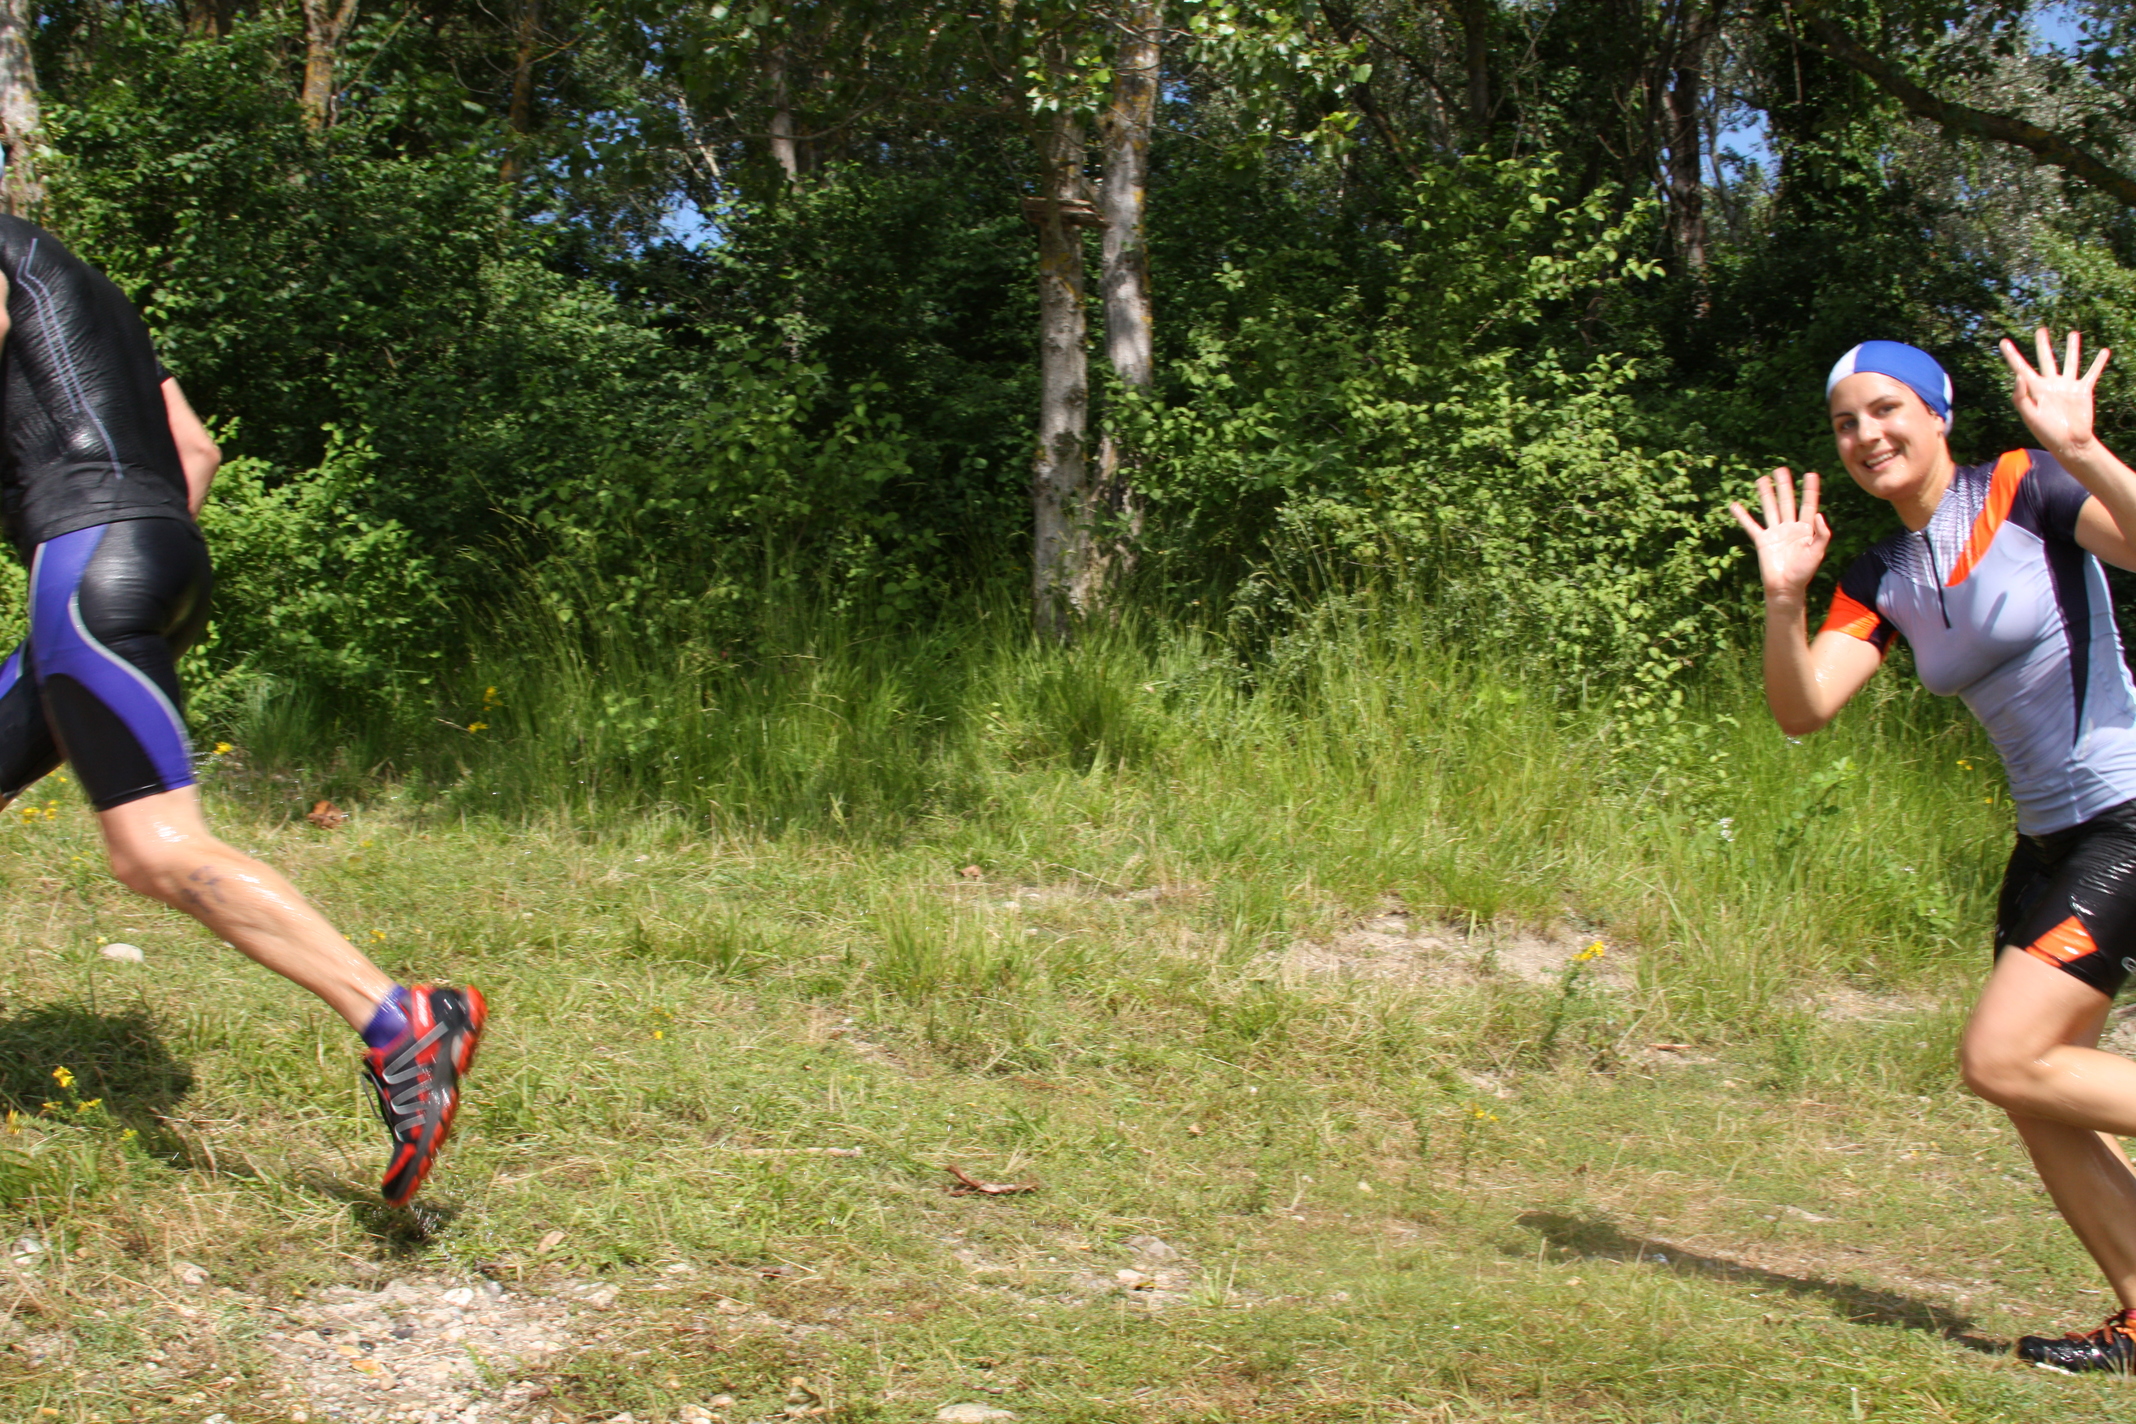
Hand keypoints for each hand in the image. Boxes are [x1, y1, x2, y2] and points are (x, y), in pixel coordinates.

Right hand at [1729, 468, 1830, 607]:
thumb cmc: (1803, 572)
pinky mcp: (1762, 541)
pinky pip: (1751, 525)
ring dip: (1766, 494)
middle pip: (1787, 502)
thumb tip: (1820, 515)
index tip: (1810, 474)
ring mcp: (1775, 533)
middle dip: (1784, 486)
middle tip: (1781, 469)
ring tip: (1762, 479)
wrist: (1785, 587)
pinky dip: (1743, 516)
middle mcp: (1790, 527)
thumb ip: (1822, 534)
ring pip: (1770, 508)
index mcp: (1805, 529)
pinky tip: (1735, 506)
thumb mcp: (1817, 553)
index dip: (1810, 490)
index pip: (1808, 505)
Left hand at [2001, 327, 2109, 458]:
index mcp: (2035, 390)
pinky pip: (2092, 373)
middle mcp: (2051, 384)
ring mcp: (2067, 386)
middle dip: (2043, 344)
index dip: (2012, 355)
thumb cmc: (2047, 433)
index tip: (2003, 342)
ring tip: (2073, 334)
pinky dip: (2098, 362)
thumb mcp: (2029, 416)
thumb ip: (2021, 396)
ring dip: (2072, 348)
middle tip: (2041, 329)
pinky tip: (2103, 351)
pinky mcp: (2083, 390)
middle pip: (2046, 359)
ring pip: (2070, 362)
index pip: (2021, 368)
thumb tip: (2018, 376)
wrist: (2070, 443)